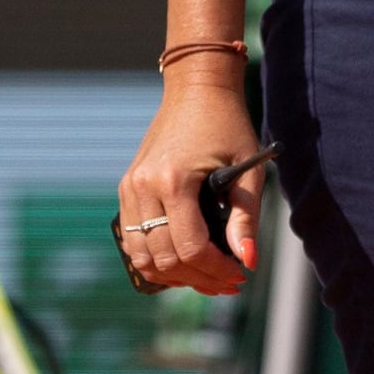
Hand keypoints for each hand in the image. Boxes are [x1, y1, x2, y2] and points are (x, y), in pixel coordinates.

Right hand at [117, 65, 270, 298]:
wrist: (195, 90)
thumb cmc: (228, 126)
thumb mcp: (248, 171)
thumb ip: (245, 218)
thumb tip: (247, 261)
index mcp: (174, 181)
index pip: (191, 248)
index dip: (217, 271)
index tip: (240, 276)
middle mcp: (144, 187)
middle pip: (164, 259)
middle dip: (199, 278)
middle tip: (228, 282)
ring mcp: (129, 188)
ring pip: (142, 256)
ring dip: (174, 275)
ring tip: (207, 276)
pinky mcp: (126, 188)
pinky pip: (132, 238)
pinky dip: (155, 257)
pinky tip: (183, 260)